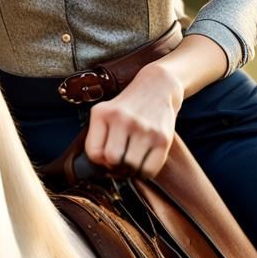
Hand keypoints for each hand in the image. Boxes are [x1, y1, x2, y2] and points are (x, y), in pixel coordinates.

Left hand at [83, 62, 183, 178]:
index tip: (108, 156)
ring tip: (133, 157)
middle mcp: (123, 119)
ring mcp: (144, 128)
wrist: (158, 86)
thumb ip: (98, 138)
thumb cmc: (128, 106)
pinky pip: (149, 170)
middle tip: (122, 159)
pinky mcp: (162, 138)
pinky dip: (145, 171)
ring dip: (131, 169)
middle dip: (116, 165)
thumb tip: (106, 171)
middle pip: (113, 160)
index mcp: (103, 113)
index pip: (94, 152)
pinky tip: (144, 159)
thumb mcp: (106, 112)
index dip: (100, 160)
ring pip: (131, 167)